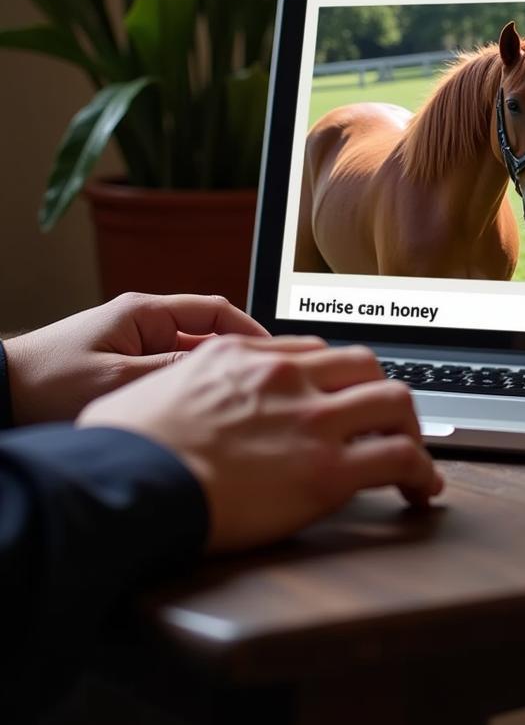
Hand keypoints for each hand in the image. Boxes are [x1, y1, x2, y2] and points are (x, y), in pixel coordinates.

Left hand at [4, 292, 268, 425]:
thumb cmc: (47, 384)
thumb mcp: (119, 380)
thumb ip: (174, 372)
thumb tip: (225, 371)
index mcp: (144, 313)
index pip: (215, 312)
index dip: (251, 331)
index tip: (277, 354)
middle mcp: (142, 324)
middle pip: (207, 335)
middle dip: (237, 358)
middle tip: (265, 384)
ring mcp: (133, 346)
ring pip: (190, 358)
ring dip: (211, 378)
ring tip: (238, 402)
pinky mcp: (123, 369)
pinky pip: (169, 374)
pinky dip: (187, 390)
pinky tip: (200, 413)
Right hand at [78, 335, 443, 550]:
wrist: (125, 484)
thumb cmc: (122, 448)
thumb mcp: (148, 388)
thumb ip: (183, 383)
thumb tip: (178, 396)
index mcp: (244, 357)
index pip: (315, 353)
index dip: (336, 380)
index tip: (341, 399)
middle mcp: (287, 379)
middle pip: (365, 367)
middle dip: (379, 397)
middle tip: (383, 425)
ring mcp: (313, 420)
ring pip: (395, 402)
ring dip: (410, 429)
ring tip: (413, 457)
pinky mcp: (328, 470)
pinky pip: (400, 458)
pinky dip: (421, 472)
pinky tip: (421, 490)